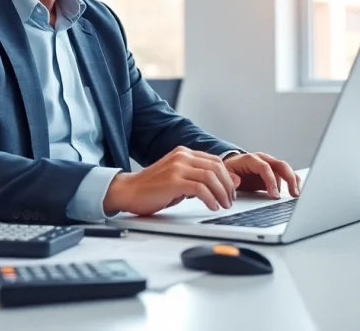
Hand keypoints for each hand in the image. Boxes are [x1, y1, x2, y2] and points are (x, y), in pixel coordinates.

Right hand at [103, 146, 240, 215]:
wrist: (128, 191)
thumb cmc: (152, 188)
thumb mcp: (179, 180)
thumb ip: (200, 179)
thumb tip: (228, 182)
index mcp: (184, 153)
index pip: (215, 161)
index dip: (227, 176)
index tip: (231, 191)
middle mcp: (182, 157)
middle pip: (216, 167)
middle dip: (227, 185)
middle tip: (230, 200)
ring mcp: (177, 167)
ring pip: (210, 176)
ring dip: (221, 192)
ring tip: (223, 205)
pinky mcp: (173, 181)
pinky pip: (199, 188)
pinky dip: (210, 198)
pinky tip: (212, 206)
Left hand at [223, 152, 300, 199]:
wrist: (232, 167)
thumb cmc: (230, 170)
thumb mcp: (226, 174)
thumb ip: (231, 178)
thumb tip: (237, 182)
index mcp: (251, 159)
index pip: (265, 168)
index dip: (271, 181)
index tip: (275, 195)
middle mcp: (263, 159)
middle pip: (280, 165)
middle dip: (288, 179)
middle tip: (293, 193)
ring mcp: (270, 164)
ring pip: (285, 169)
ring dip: (293, 181)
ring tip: (296, 194)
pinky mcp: (274, 171)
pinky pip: (286, 174)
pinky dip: (293, 181)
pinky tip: (297, 190)